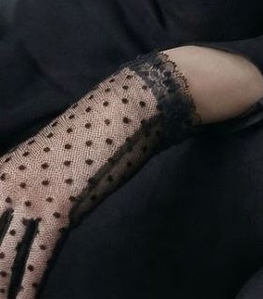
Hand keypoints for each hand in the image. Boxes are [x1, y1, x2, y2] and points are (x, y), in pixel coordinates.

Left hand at [0, 53, 197, 297]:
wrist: (124, 108)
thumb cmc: (91, 132)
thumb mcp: (47, 158)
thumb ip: (27, 186)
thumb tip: (23, 216)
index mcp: (1, 172)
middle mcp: (7, 184)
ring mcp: (31, 197)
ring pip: (0, 255)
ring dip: (0, 283)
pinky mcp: (59, 209)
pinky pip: (37, 258)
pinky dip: (25, 289)